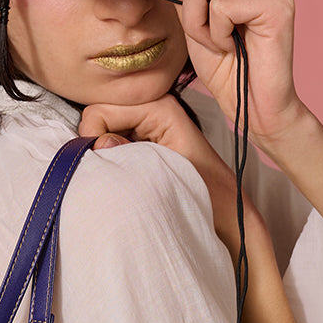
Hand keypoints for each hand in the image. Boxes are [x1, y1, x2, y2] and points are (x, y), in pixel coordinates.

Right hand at [80, 95, 259, 252]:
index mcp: (159, 107)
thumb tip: (99, 144)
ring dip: (104, 156)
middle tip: (115, 172)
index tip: (106, 165)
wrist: (228, 215)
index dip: (93, 137)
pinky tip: (127, 176)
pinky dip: (111, 161)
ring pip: (100, 133)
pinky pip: (111, 143)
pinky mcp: (145, 140)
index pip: (99, 111)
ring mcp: (146, 124)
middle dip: (96, 145)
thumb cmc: (208, 195)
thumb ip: (130, 154)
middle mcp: (150, 108)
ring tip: (125, 176)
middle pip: (96, 118)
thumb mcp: (166, 172)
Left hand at [121, 0, 307, 148]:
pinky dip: (214, 34)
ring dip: (199, 23)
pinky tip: (232, 48)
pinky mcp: (278, 4)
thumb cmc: (227, 64)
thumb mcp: (191, 15)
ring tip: (222, 43)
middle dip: (188, 0)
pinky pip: (219, 6)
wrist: (254, 108)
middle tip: (207, 33)